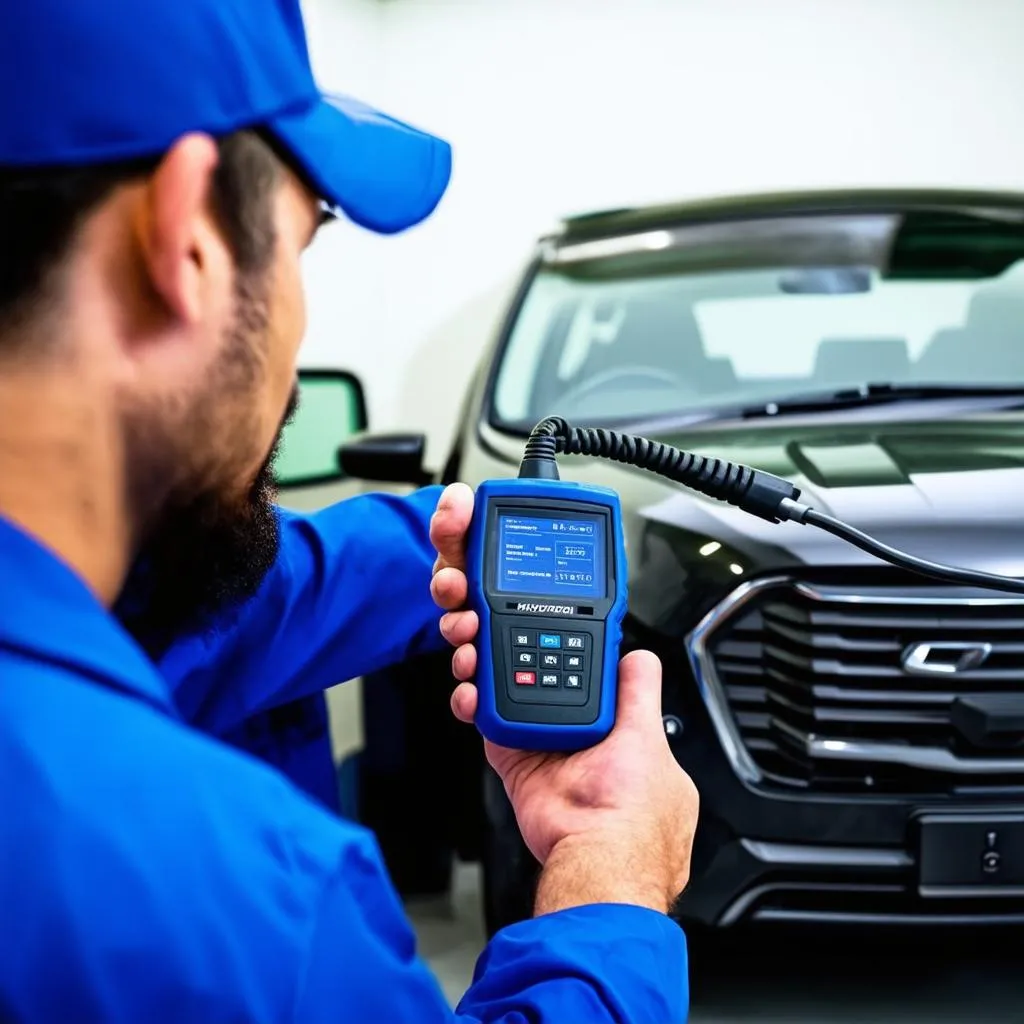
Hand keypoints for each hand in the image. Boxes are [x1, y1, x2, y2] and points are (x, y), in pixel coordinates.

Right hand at [429, 483, 698, 915]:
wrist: (598, 852)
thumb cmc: (630, 806)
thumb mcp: (646, 734)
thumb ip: (637, 691)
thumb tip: (641, 655)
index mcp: (602, 710)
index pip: (568, 653)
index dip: (542, 627)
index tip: (522, 602)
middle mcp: (567, 718)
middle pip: (526, 661)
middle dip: (500, 635)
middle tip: (482, 615)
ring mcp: (537, 735)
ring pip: (498, 681)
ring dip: (480, 658)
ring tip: (471, 645)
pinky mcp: (511, 754)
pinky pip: (485, 717)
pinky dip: (472, 699)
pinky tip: (470, 686)